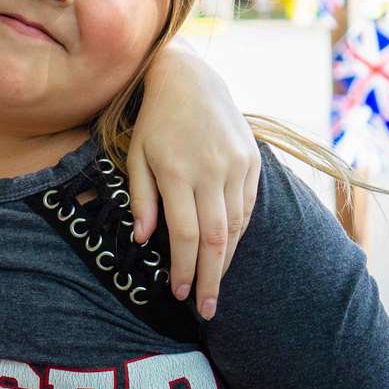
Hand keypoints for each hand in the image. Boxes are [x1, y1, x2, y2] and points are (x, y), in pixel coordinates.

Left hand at [125, 44, 259, 319]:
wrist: (189, 78)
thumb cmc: (154, 120)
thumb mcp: (135, 155)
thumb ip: (141, 197)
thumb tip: (144, 240)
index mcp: (177, 171)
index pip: (185, 234)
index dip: (183, 268)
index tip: (179, 294)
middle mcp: (211, 171)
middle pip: (216, 238)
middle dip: (210, 278)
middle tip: (206, 310)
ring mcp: (236, 166)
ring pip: (236, 226)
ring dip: (225, 260)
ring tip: (214, 286)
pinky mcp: (252, 162)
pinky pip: (248, 207)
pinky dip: (239, 233)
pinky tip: (227, 251)